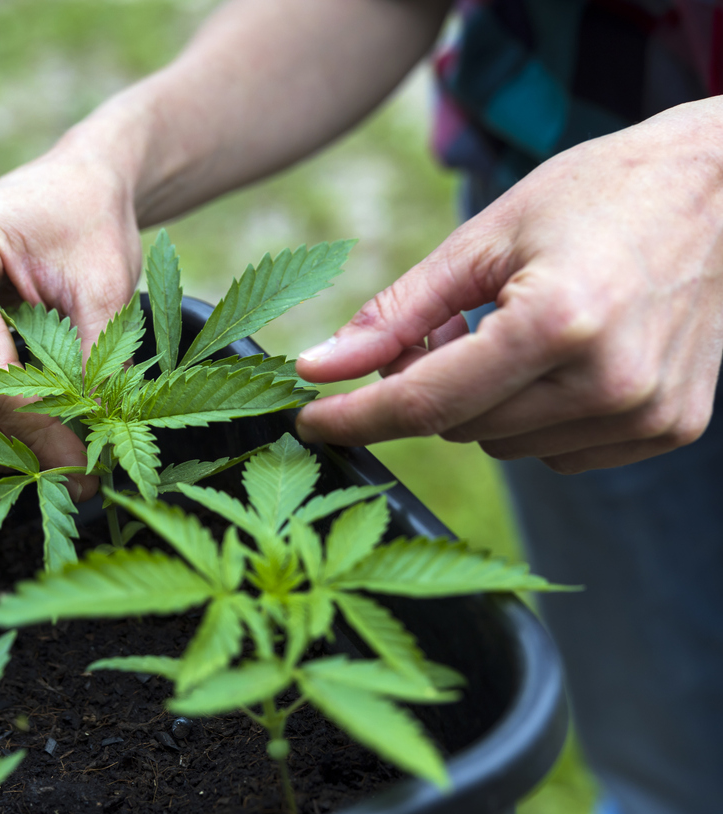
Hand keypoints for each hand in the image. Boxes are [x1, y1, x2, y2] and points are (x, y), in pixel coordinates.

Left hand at [294, 99, 722, 473]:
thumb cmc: (597, 194)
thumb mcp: (482, 238)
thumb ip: (396, 312)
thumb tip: (318, 369)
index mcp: (559, 322)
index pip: (425, 402)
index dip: (355, 418)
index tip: (308, 421)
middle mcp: (609, 381)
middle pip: (459, 427)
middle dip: (426, 386)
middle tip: (439, 329)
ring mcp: (647, 413)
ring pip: (504, 445)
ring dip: (481, 403)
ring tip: (508, 331)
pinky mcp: (670, 428)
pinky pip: (558, 453)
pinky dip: (533, 416)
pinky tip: (555, 361)